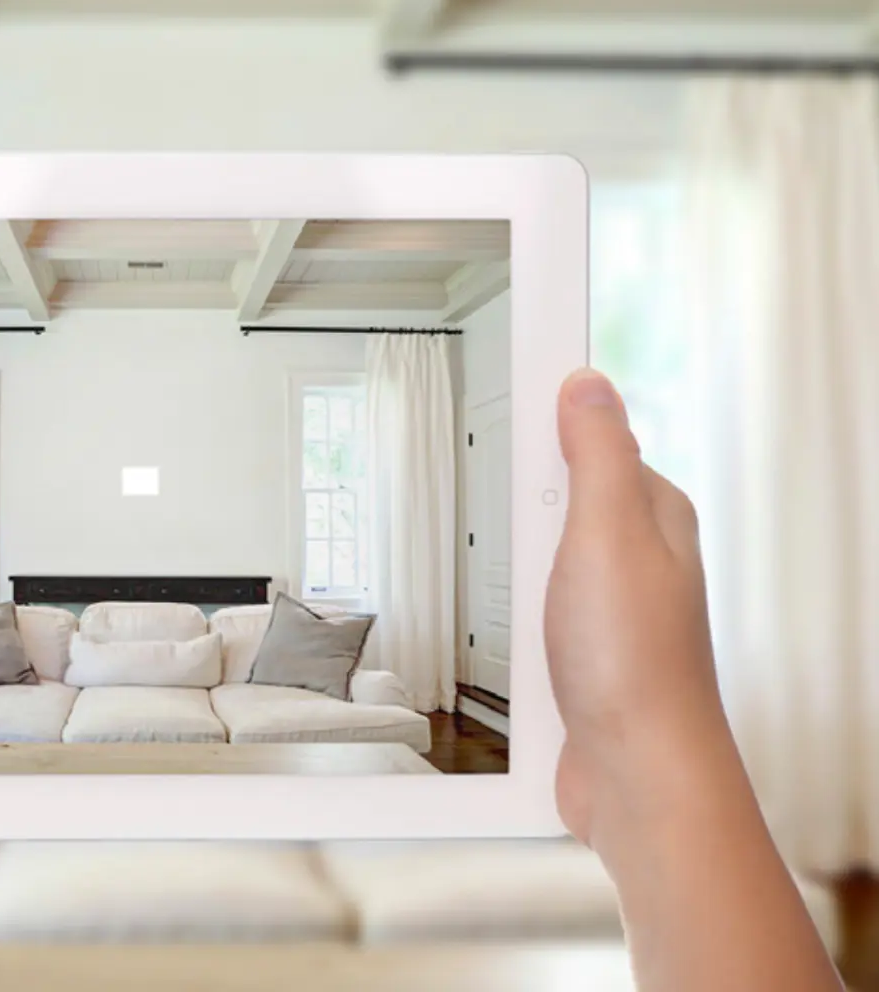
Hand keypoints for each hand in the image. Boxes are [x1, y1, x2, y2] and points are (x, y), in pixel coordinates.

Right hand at [545, 369, 733, 847]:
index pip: (596, 436)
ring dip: (509, 567)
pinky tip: (507, 628)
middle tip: (506, 510)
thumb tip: (587, 384)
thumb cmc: (638, 667)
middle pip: (557, 495)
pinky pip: (526, 609)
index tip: (511, 384)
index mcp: (653, 515)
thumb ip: (598, 455)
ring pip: (536, 555)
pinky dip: (507, 615)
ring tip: (508, 577)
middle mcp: (634, 557)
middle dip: (521, 502)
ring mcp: (603, 605)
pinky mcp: (575, 648)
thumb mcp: (608, 535)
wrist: (634, 776)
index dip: (553, 416)